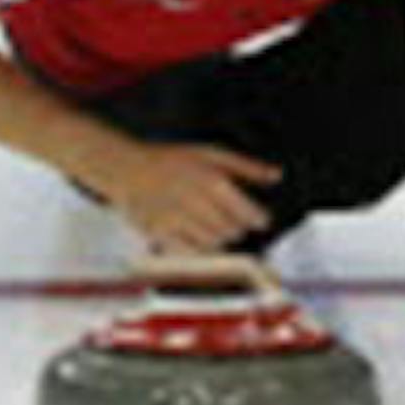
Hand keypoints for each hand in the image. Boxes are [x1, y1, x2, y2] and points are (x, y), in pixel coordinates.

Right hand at [102, 141, 280, 253]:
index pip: (248, 213)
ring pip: (215, 243)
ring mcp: (179, 220)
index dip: (258, 218)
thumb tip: (277, 176)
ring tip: (214, 223)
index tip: (260, 219)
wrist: (127, 169)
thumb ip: (247, 166)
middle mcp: (197, 202)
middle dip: (238, 226)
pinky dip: (201, 247)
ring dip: (221, 237)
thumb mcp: (211, 153)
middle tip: (233, 218)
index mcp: (212, 181)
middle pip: (233, 230)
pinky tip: (199, 235)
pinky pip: (193, 251)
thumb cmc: (170, 159)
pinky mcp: (163, 234)